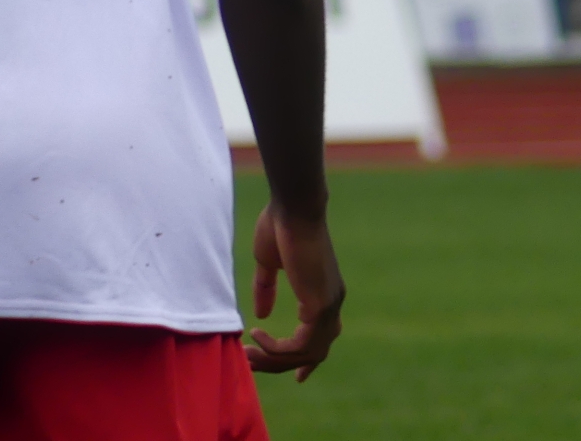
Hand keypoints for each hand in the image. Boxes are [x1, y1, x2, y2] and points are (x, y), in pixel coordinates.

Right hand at [247, 202, 343, 381]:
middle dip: (282, 363)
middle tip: (251, 362)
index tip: (298, 376)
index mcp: (325, 291)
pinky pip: (300, 344)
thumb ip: (266, 289)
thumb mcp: (269, 263)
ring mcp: (329, 304)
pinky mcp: (319, 304)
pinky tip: (257, 334)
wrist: (293, 205)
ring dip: (273, 359)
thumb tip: (262, 314)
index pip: (324, 338)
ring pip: (307, 353)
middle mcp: (332, 302)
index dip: (310, 360)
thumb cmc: (280, 225)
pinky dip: (276, 347)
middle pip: (315, 352)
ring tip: (247, 352)